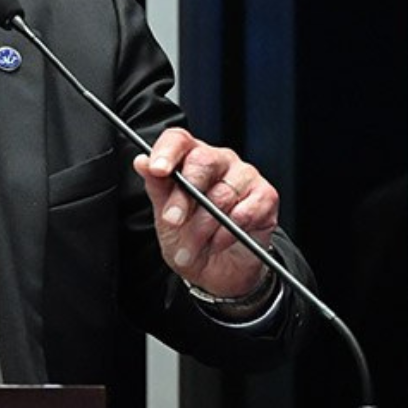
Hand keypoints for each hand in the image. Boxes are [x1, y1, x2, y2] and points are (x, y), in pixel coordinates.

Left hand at [133, 127, 277, 297]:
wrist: (215, 268)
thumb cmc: (188, 234)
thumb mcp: (164, 213)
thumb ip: (156, 186)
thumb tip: (142, 161)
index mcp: (190, 158)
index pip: (178, 140)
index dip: (167, 152)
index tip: (157, 170)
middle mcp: (218, 161)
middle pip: (203, 162)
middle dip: (184, 198)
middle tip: (173, 221)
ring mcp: (244, 176)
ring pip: (222, 194)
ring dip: (202, 227)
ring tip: (191, 246)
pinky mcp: (265, 197)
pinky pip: (245, 212)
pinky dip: (227, 232)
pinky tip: (218, 241)